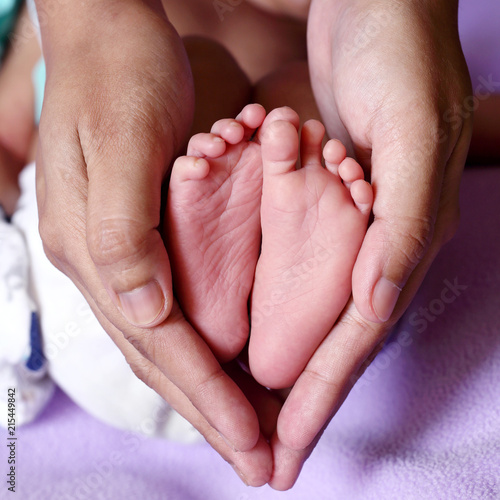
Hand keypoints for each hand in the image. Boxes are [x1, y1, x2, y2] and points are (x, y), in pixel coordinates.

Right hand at [35, 0, 273, 481]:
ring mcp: (117, 255)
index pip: (165, 345)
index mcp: (98, 249)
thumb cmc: (118, 78)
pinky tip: (222, 369)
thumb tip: (144, 310)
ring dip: (207, 394)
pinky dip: (200, 352)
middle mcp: (104, 265)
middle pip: (164, 360)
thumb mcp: (122, 143)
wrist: (104, 36)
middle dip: (213, 416)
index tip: (252, 444)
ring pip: (166, 345)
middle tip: (258, 463)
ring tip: (246, 435)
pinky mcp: (136, 240)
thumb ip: (124, 233)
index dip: (209, 399)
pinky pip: (171, 313)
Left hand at [268, 0, 471, 488]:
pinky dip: (267, 315)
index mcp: (396, 240)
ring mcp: (342, 230)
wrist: (378, 6)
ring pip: (305, 319)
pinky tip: (243, 338)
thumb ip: (404, 220)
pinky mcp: (316, 206)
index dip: (316, 403)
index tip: (280, 458)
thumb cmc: (401, 58)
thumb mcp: (413, 130)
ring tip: (243, 417)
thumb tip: (377, 305)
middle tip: (257, 458)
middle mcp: (369, 246)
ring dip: (277, 370)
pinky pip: (288, 274)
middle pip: (324, 345)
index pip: (349, 342)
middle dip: (291, 406)